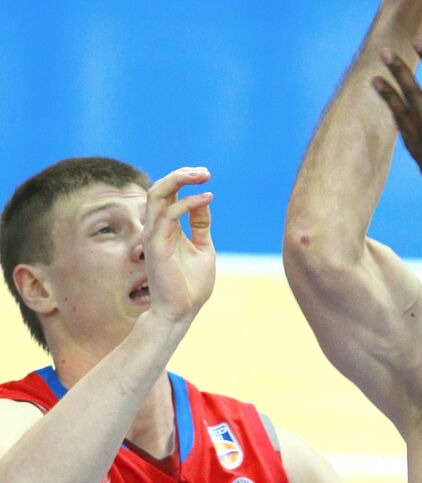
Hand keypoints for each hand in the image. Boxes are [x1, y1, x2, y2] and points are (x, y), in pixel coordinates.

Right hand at [141, 167, 215, 327]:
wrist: (181, 312)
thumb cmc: (191, 285)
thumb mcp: (202, 248)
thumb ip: (200, 226)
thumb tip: (204, 200)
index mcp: (167, 228)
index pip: (168, 194)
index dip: (184, 180)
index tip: (205, 175)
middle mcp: (156, 228)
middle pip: (159, 188)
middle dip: (180, 174)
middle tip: (204, 171)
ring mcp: (154, 235)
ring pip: (156, 195)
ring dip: (179, 180)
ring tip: (202, 175)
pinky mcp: (157, 246)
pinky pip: (168, 215)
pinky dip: (187, 203)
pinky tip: (206, 198)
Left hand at [373, 42, 421, 232]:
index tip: (420, 43)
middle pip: (413, 93)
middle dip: (399, 70)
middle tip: (385, 52)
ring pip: (402, 114)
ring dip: (388, 95)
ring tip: (374, 79)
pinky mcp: (421, 161)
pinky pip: (406, 134)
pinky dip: (399, 119)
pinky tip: (393, 110)